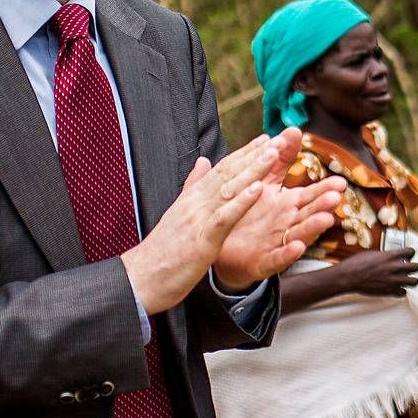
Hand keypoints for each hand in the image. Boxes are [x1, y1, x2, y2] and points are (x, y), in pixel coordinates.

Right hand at [122, 134, 283, 314]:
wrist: (139, 279)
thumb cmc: (161, 252)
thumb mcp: (178, 214)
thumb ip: (192, 187)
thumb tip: (203, 162)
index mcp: (192, 198)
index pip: (221, 169)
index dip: (244, 153)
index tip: (264, 140)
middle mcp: (195, 203)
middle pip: (228, 173)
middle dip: (254, 155)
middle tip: (277, 139)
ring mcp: (198, 219)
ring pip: (229, 189)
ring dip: (253, 170)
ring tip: (273, 153)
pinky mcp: (202, 240)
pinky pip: (225, 217)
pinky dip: (242, 202)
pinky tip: (258, 189)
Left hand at [213, 127, 345, 289]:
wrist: (222, 246)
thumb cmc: (247, 212)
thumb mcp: (264, 182)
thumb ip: (279, 159)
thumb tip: (294, 129)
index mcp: (287, 204)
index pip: (309, 195)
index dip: (324, 189)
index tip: (340, 182)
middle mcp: (288, 223)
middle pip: (309, 213)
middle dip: (323, 205)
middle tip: (337, 197)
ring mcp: (278, 243)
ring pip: (299, 234)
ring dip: (313, 227)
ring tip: (326, 219)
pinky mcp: (265, 261)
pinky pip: (278, 257)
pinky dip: (288, 253)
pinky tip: (296, 246)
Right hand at [327, 248, 417, 296]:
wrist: (349, 277)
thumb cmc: (357, 263)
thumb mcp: (372, 254)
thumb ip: (385, 256)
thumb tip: (390, 257)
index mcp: (390, 256)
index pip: (411, 252)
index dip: (410, 253)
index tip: (407, 255)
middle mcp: (394, 268)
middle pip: (416, 267)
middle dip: (413, 267)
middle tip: (408, 268)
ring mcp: (393, 281)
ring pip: (414, 281)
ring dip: (410, 280)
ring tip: (405, 279)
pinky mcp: (389, 291)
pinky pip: (403, 293)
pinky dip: (401, 291)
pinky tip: (396, 287)